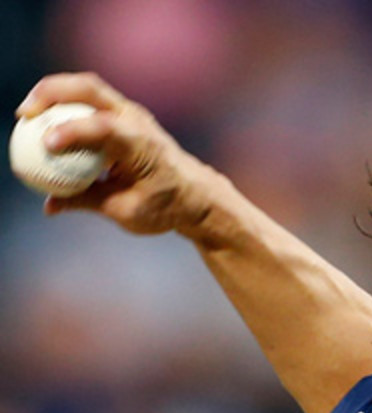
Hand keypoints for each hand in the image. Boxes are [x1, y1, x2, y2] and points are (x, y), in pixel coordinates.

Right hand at [15, 72, 216, 236]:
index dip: (72, 132)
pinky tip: (43, 119)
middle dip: (52, 94)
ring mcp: (131, 113)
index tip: (47, 145)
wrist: (194, 195)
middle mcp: (136, 121)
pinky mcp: (123, 115)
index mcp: (142, 146)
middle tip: (24, 114)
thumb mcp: (126, 211)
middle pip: (90, 90)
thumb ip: (86, 202)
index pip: (103, 128)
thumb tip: (48, 206)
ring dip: (54, 93)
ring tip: (27, 112)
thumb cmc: (164, 206)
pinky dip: (65, 104)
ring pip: (88, 88)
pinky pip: (89, 101)